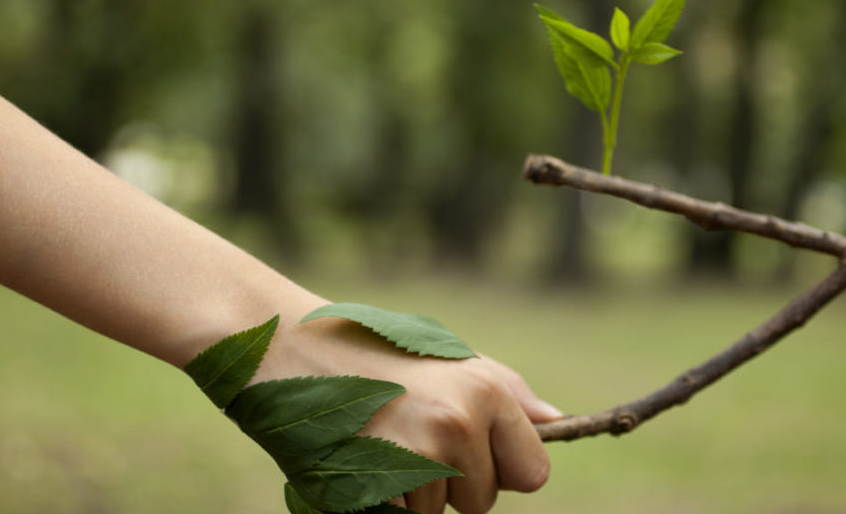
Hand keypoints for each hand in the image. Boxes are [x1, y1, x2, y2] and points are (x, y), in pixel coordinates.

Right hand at [255, 302, 562, 513]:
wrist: (289, 346)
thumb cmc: (372, 350)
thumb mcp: (446, 358)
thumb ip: (505, 394)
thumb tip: (556, 423)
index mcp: (486, 391)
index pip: (534, 473)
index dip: (503, 469)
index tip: (473, 452)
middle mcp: (459, 424)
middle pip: (483, 502)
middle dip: (453, 483)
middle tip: (410, 436)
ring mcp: (417, 457)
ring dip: (413, 493)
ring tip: (379, 439)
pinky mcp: (376, 486)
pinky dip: (382, 502)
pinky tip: (361, 458)